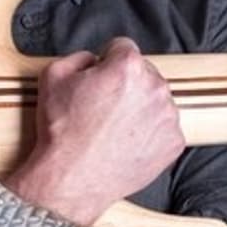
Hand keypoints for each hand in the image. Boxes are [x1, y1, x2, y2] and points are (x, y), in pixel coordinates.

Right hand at [8, 37, 185, 222]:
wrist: (71, 178)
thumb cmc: (61, 131)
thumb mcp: (52, 76)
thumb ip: (78, 56)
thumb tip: (95, 59)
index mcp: (128, 67)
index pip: (122, 48)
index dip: (106, 61)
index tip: (100, 78)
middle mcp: (155, 88)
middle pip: (143, 73)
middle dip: (125, 84)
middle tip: (103, 107)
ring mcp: (168, 117)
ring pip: (155, 100)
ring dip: (139, 107)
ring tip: (114, 128)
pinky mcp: (174, 143)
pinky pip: (163, 128)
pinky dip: (149, 133)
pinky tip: (126, 142)